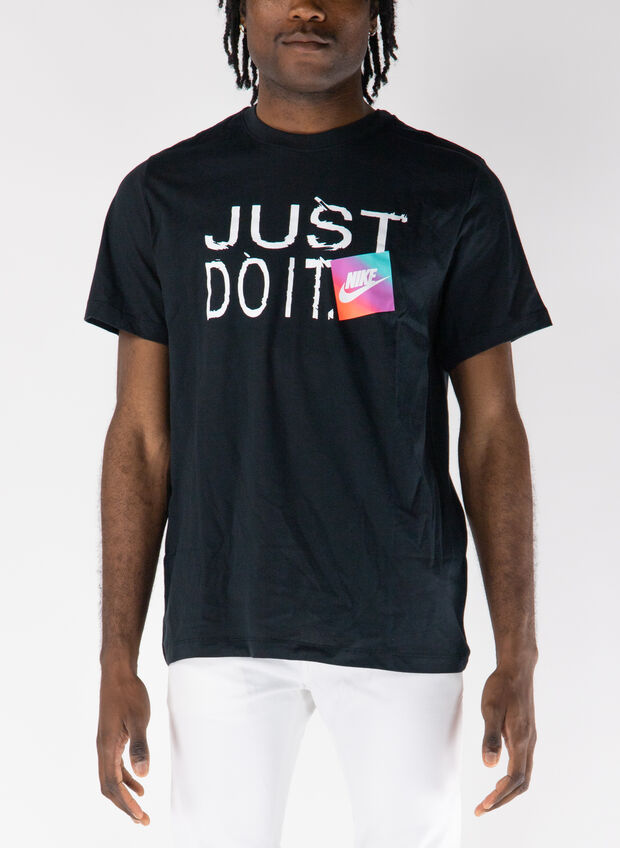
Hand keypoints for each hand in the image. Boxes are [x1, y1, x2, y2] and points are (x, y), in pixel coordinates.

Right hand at [96, 665, 150, 824]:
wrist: (118, 674)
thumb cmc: (129, 694)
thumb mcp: (139, 719)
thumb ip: (140, 747)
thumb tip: (144, 774)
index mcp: (107, 747)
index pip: (113, 785)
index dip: (126, 803)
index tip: (141, 816)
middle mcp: (102, 749)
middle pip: (109, 787)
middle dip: (125, 806)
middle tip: (143, 820)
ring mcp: (105, 744)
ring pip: (111, 779)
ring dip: (125, 795)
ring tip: (141, 810)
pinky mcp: (111, 739)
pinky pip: (115, 767)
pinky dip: (125, 779)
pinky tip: (139, 783)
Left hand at [475, 663, 536, 815]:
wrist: (517, 669)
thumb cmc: (501, 687)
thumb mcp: (491, 709)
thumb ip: (491, 737)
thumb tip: (489, 765)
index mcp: (521, 740)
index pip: (514, 778)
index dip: (499, 796)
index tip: (483, 806)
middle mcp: (528, 743)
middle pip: (521, 783)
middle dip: (503, 799)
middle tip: (482, 808)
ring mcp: (529, 739)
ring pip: (523, 775)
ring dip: (507, 790)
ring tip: (488, 798)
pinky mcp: (525, 735)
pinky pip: (522, 764)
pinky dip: (511, 778)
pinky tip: (498, 776)